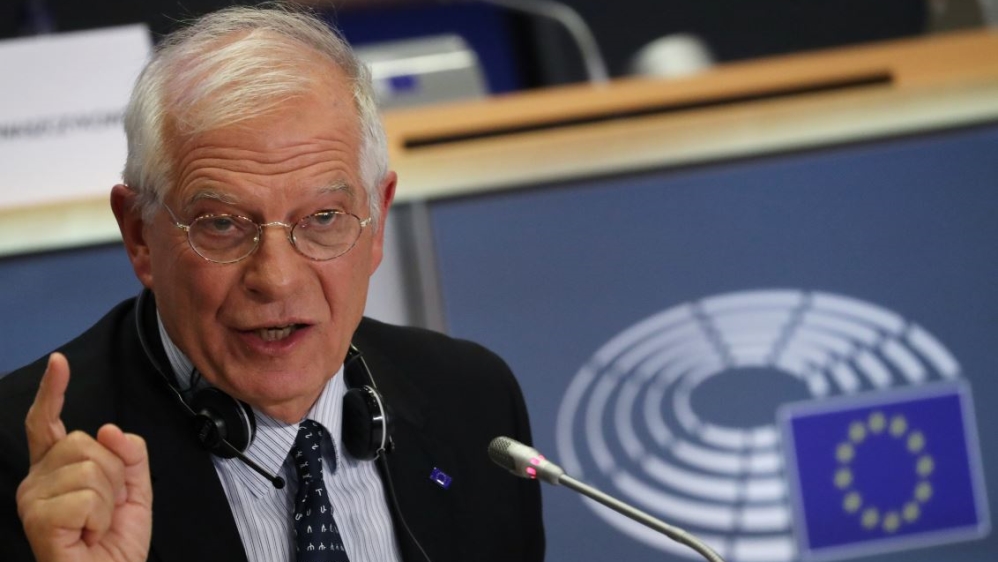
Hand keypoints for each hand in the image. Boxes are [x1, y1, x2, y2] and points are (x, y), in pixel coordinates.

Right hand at [16, 353, 152, 561]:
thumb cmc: (115, 542)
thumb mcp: (135, 489)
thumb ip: (129, 453)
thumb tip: (108, 428)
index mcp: (56, 468)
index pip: (47, 421)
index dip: (52, 390)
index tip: (59, 362)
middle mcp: (37, 479)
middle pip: (83, 440)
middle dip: (113, 472)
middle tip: (107, 507)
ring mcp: (33, 499)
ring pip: (90, 467)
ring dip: (109, 498)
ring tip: (98, 524)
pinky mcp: (38, 519)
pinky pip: (87, 496)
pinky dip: (101, 517)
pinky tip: (90, 535)